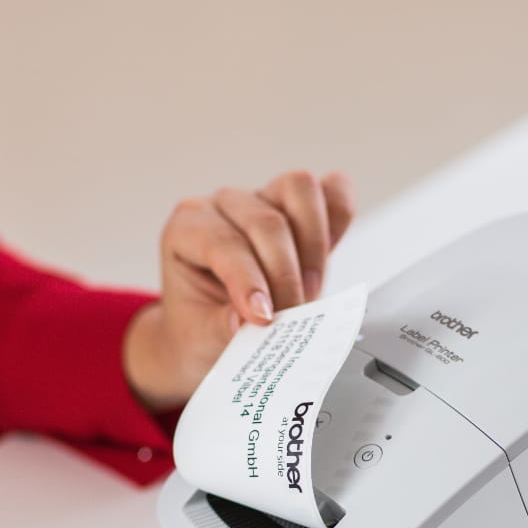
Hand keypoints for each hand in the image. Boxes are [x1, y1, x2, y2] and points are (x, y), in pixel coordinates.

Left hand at [124, 169, 355, 411]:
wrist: (211, 331)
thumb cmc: (200, 327)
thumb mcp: (198, 337)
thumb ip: (219, 327)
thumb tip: (245, 323)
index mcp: (188, 227)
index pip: (223, 243)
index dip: (248, 281)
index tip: (263, 317)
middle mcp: (225, 205)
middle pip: (266, 222)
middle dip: (285, 276)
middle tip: (291, 317)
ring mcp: (265, 198)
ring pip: (299, 190)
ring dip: (313, 246)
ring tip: (310, 292)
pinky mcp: (301, 207)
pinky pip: (331, 192)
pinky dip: (338, 216)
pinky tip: (333, 250)